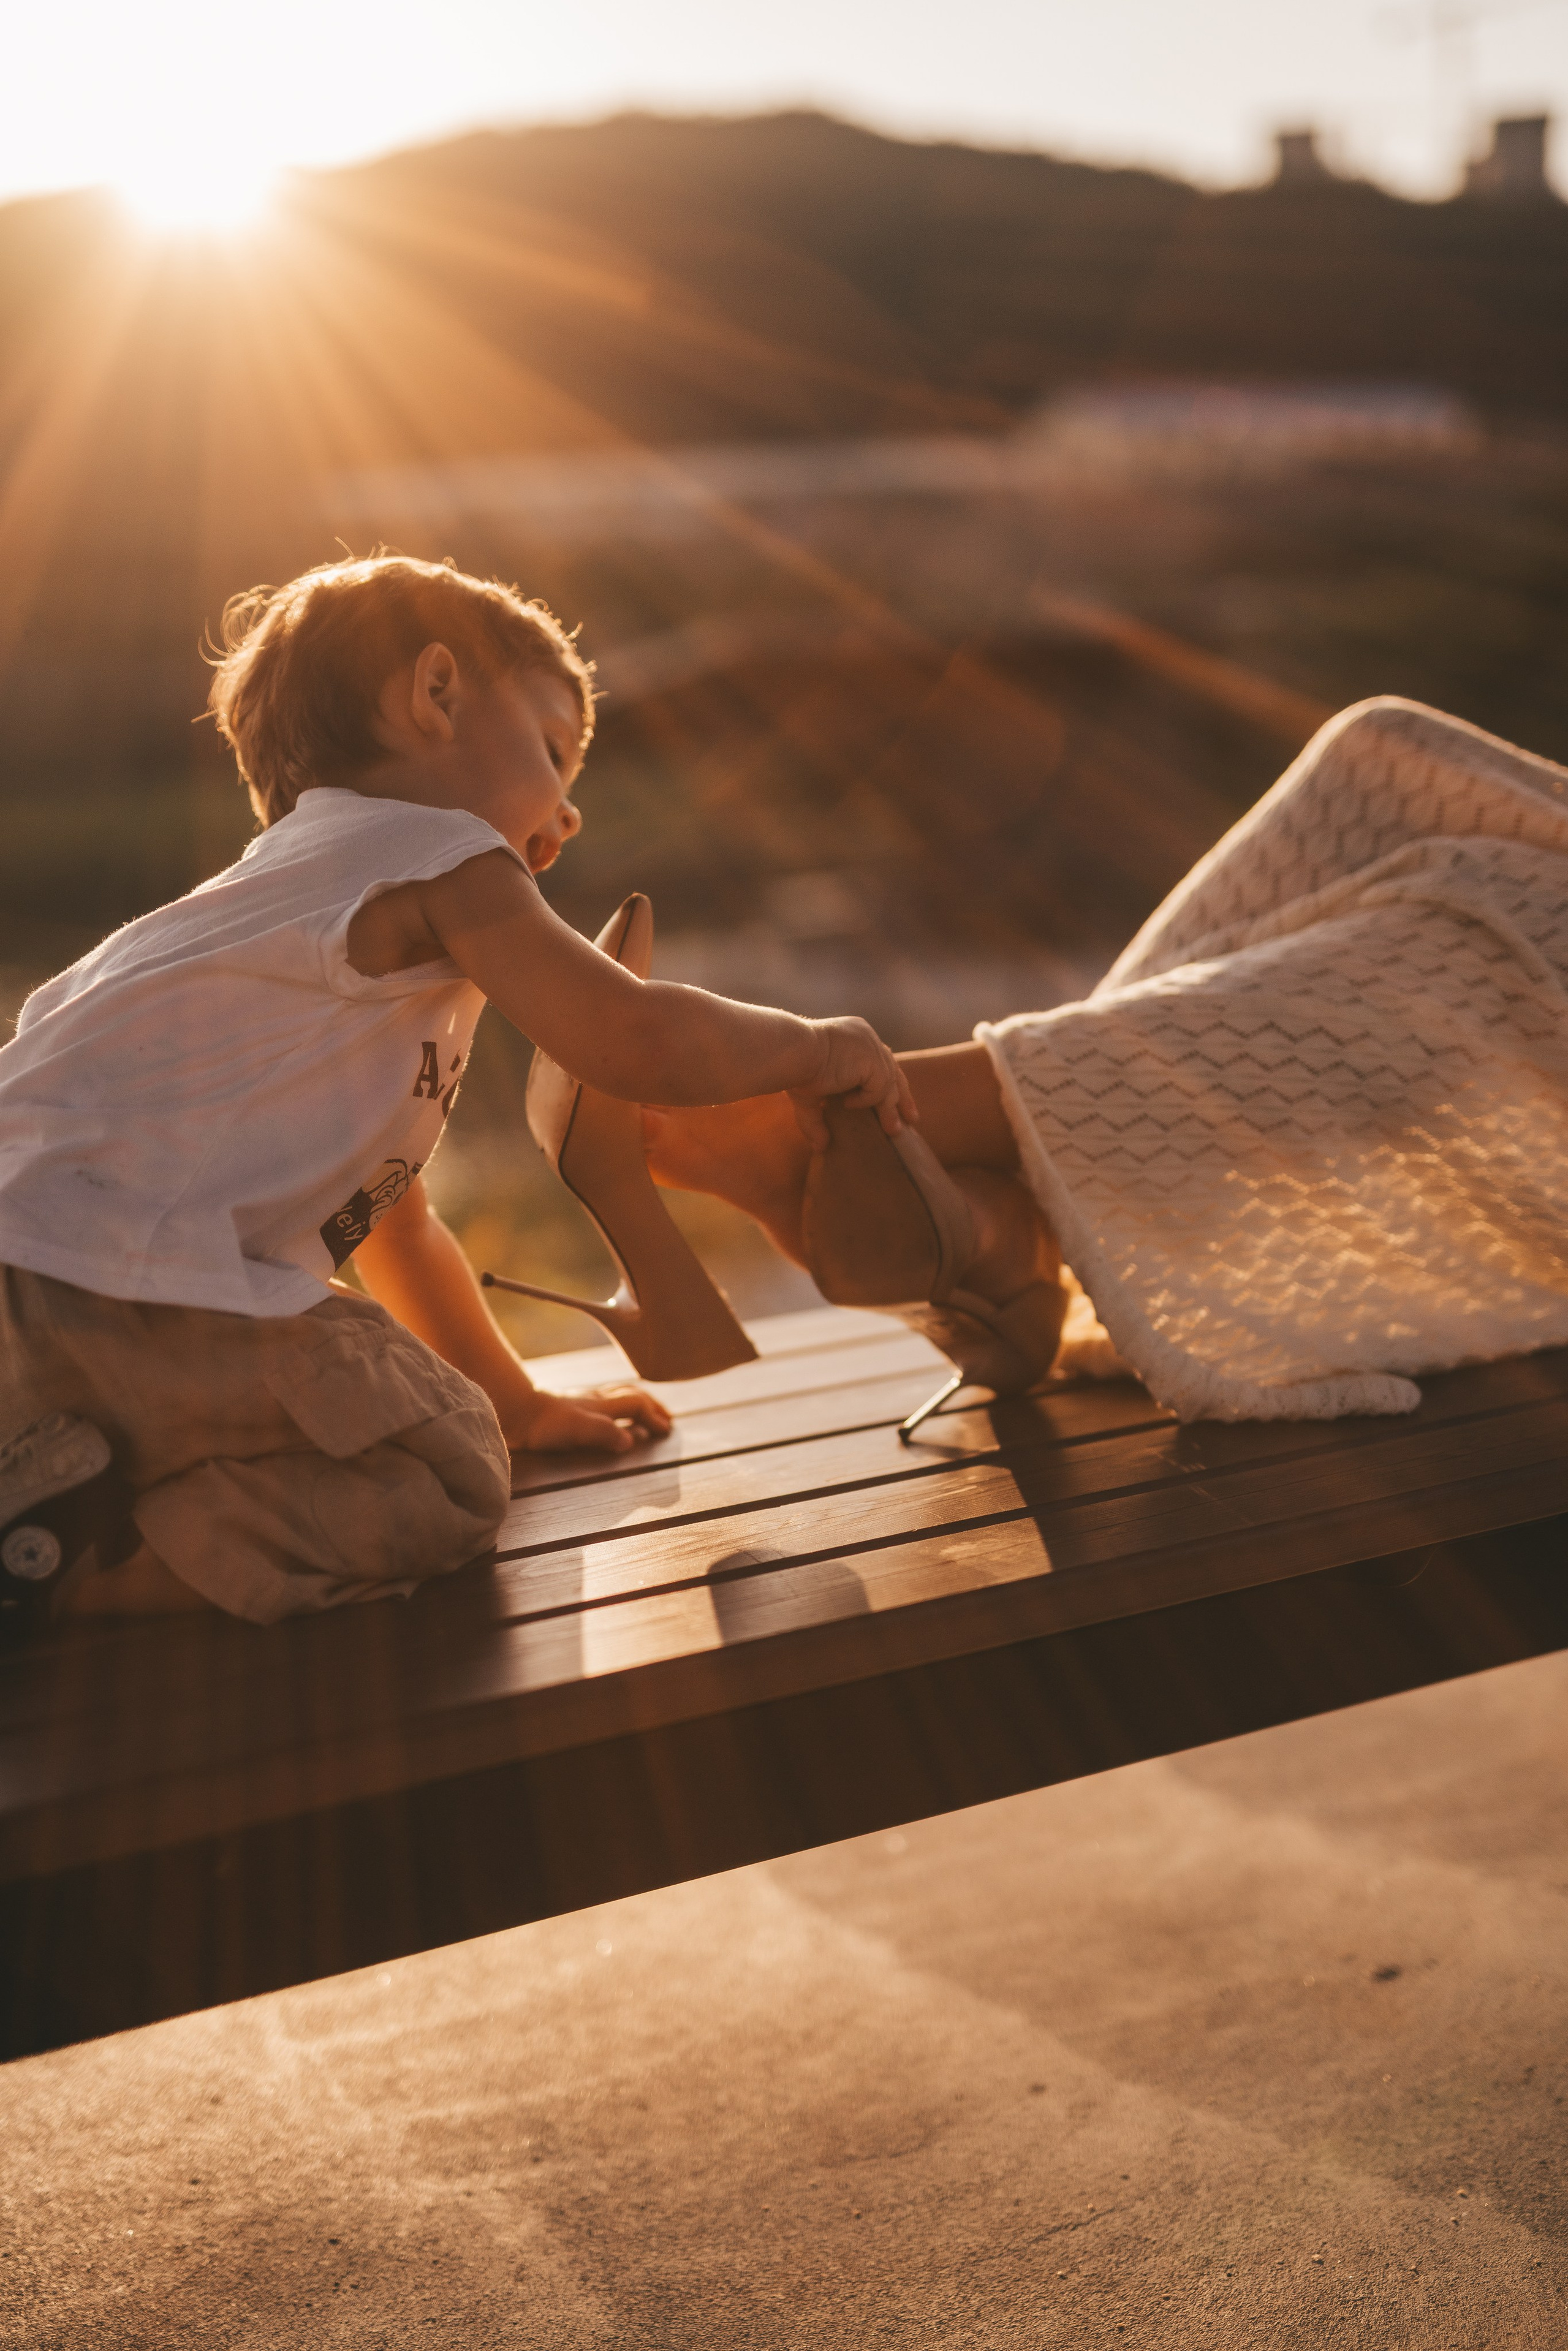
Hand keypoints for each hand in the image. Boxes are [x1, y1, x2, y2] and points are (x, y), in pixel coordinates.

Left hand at [502, 1382, 672, 1454]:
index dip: (653, 1417)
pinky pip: (602, 1403)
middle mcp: (596, 1400)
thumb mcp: (578, 1430)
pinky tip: (609, 1417)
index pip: (636, 1405)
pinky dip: (615, 1408)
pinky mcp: (570, 1407)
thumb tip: (631, 1441)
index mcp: (602, 1405)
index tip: (666, 1430)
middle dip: (651, 1406)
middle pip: (631, 1395)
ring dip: (636, 1405)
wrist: (515, 1411)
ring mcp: (583, 1401)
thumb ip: (605, 1433)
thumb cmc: (545, 1424)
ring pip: (617, 1397)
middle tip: (666, 1418)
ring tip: (644, 1416)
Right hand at [788, 1017, 915, 1146]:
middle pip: (893, 1070)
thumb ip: (817, 1120)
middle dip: (903, 1097)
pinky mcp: (873, 1060)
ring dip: (890, 1109)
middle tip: (913, 1120)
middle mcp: (867, 1037)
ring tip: (893, 1131)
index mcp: (855, 1038)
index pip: (880, 1062)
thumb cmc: (795, 1069)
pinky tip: (846, 1103)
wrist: (792, 1052)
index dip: (890, 1085)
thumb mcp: (809, 1097)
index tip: (897, 1106)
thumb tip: (820, 1148)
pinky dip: (866, 1100)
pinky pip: (879, 1089)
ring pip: (889, 1084)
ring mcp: (872, 1046)